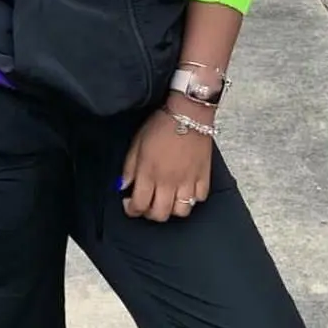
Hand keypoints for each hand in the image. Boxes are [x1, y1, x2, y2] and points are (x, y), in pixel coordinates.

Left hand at [120, 105, 211, 222]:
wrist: (188, 113)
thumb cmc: (161, 125)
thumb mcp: (136, 144)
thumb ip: (129, 168)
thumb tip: (123, 186)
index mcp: (149, 174)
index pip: (139, 205)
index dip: (131, 209)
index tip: (129, 203)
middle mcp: (169, 181)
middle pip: (160, 214)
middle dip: (150, 213)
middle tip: (148, 203)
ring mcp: (188, 180)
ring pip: (181, 211)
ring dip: (172, 209)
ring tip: (168, 199)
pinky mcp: (204, 175)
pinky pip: (200, 197)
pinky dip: (193, 198)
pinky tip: (186, 190)